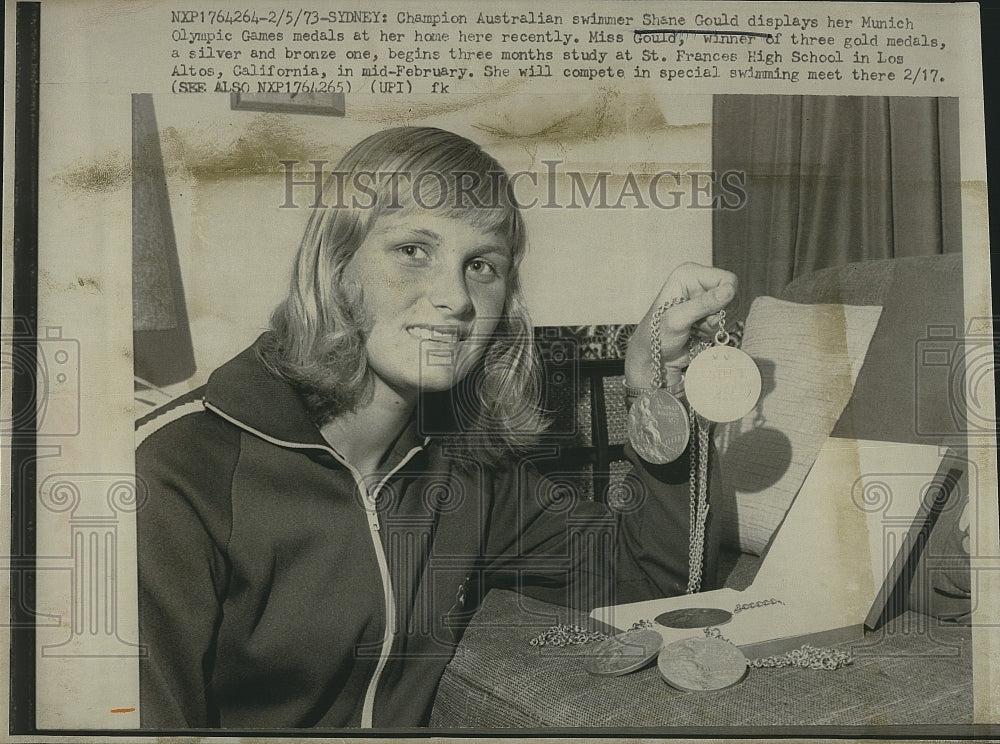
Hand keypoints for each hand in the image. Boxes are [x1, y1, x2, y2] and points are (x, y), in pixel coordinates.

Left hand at [624, 263, 737, 387]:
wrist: (654, 356)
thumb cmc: (657, 335)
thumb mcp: (678, 319)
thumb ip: (703, 304)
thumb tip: (729, 290)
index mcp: (689, 274)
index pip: (727, 279)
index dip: (726, 299)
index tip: (709, 315)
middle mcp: (699, 282)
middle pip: (733, 295)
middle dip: (718, 315)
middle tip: (697, 325)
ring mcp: (706, 298)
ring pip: (733, 310)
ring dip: (715, 325)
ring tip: (694, 329)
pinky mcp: (711, 313)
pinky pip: (729, 321)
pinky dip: (715, 331)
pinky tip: (698, 333)